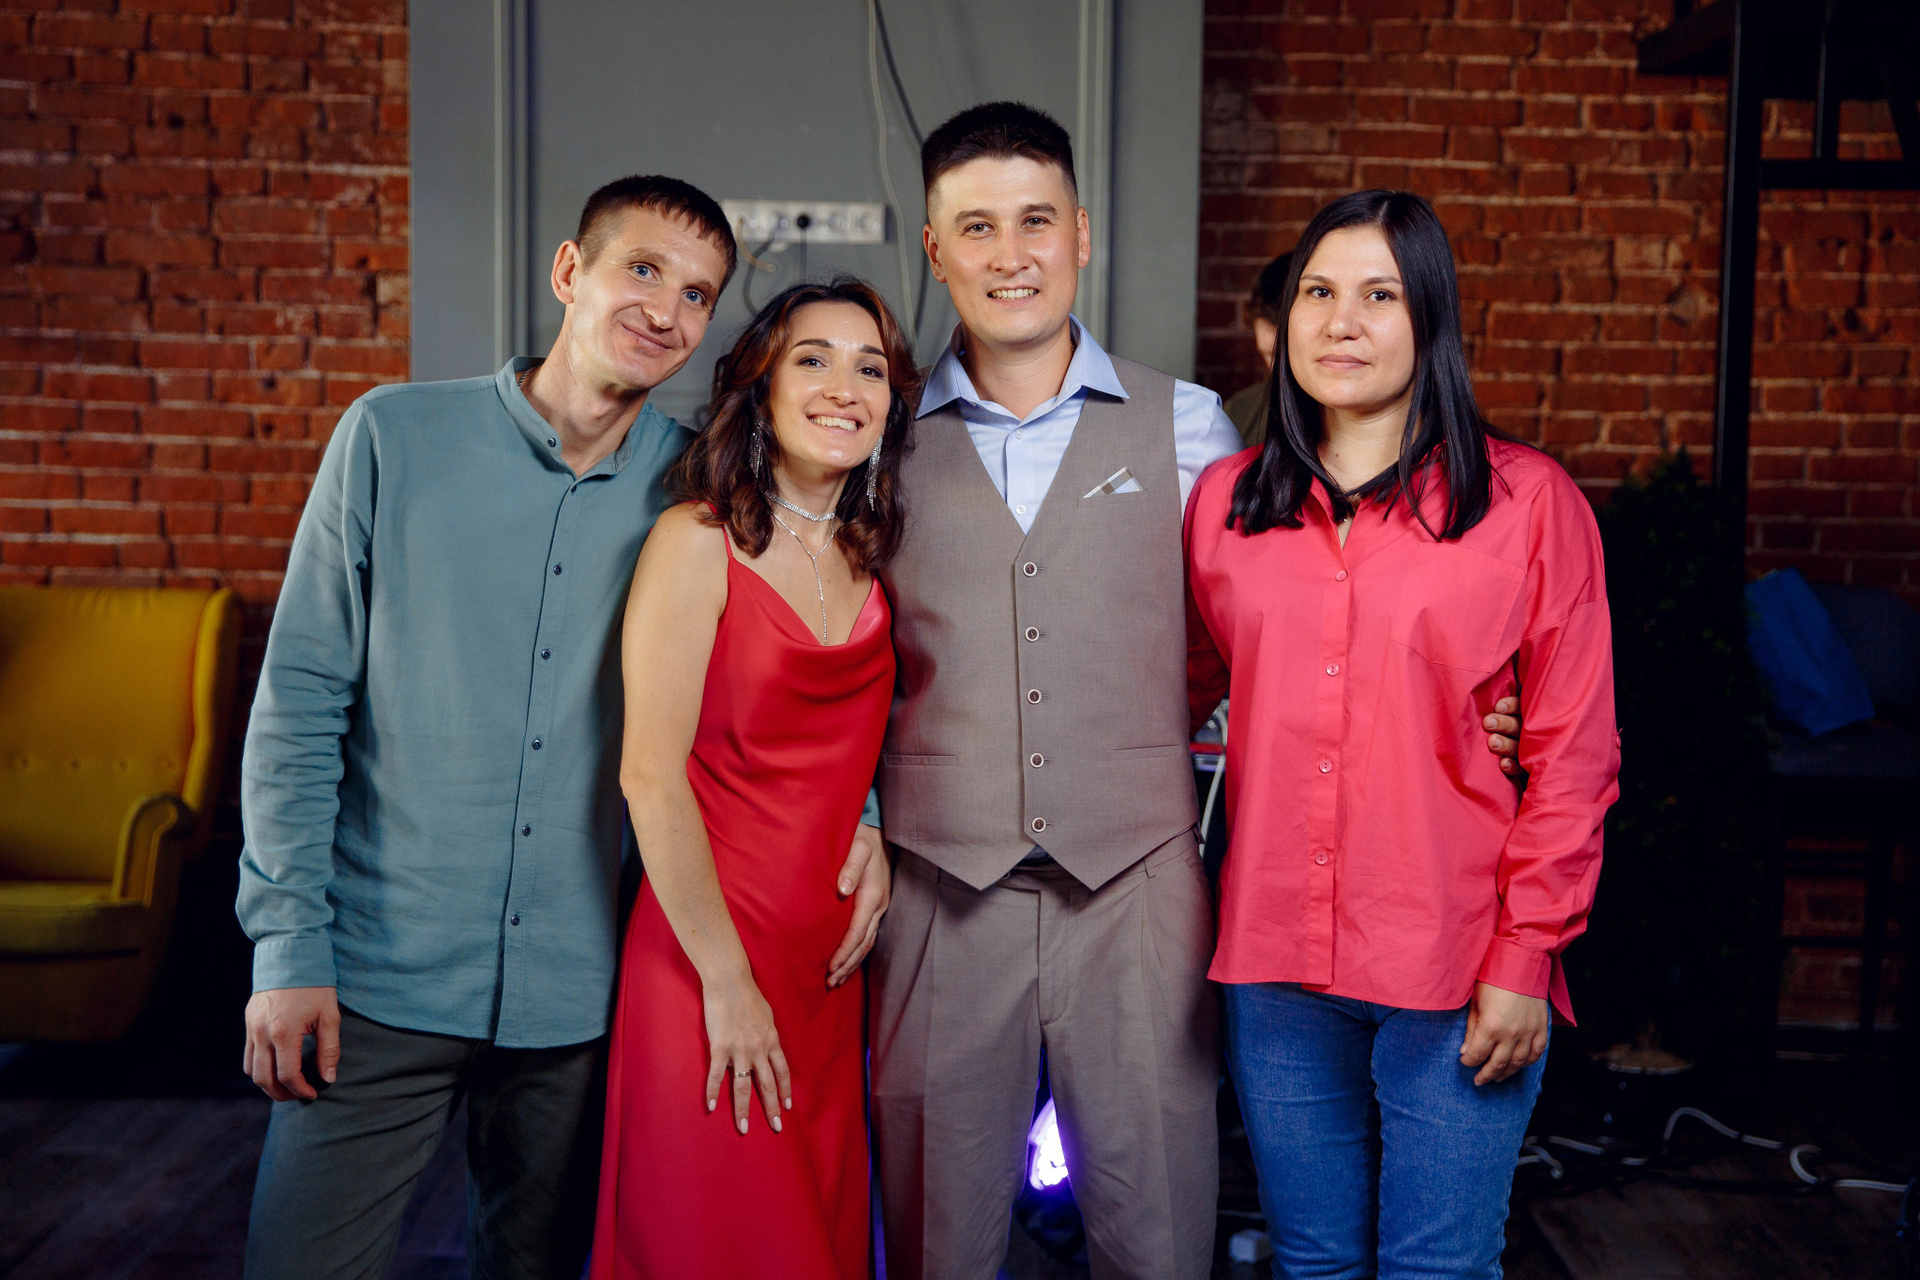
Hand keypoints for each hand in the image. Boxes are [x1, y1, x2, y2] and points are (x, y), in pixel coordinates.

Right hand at [244, 986, 339, 1101]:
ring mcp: (251, 1028)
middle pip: (264, 1079)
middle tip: (299, 1095)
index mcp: (284, 1032)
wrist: (291, 956)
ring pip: (251, 1070)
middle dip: (282, 1094)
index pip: (288, 1075)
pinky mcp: (248, 1022)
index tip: (313, 1094)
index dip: (301, 1090)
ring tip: (287, 1086)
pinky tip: (275, 1067)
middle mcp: (262, 1033)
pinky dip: (258, 1068)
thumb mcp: (330, 1016)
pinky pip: (247, 1055)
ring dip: (267, 1084)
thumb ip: (329, 1049)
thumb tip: (328, 1078)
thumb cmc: (315, 985)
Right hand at [703, 972, 791, 1134]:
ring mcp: (740, 1050)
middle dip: (772, 1108)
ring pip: (744, 1086)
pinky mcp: (720, 1047)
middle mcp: (759, 1049)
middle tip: (776, 1127)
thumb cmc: (748, 995)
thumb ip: (767, 1034)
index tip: (786, 1107)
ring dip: (743, 1109)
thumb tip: (768, 1045)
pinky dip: (713, 1092)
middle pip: (767, 1084)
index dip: (784, 1090)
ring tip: (743, 1127)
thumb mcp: (766, 1016)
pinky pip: (717, 1075)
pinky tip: (711, 1106)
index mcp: (771, 1040)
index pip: (782, 1072)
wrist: (730, 981)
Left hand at [827, 822, 889, 987]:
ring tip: (836, 980)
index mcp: (873, 893)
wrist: (877, 830)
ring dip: (852, 962)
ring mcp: (880, 907)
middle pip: (864, 943)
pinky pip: (868, 935)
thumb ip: (850, 866)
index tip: (830, 967)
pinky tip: (847, 961)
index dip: (844, 951)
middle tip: (829, 982)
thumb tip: (843, 890)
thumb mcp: (857, 846)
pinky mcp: (876, 906)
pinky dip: (857, 951)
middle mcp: (879, 904)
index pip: (858, 931)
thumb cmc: (862, 837)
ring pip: (868, 942)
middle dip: (847, 964)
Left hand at [1460, 981, 1548, 1085]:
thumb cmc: (1492, 979)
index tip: (1465, 1062)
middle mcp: (1511, 1034)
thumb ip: (1472, 1030)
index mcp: (1491, 1027)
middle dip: (1486, 1074)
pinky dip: (1528, 1062)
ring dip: (1506, 1072)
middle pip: (1498, 1064)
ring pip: (1518, 1063)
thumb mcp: (1475, 1003)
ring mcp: (1529, 1032)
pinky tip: (1519, 1065)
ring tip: (1497, 1077)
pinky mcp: (1541, 1028)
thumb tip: (1465, 1052)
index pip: (1477, 1055)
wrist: (1520, 962)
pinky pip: (1537, 1053)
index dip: (1469, 1061)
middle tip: (1479, 1080)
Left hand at [1484, 696, 1523, 776]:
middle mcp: (1531, 732)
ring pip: (1520, 747)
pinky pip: (1522, 768)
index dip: (1511, 706)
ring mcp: (1532, 751)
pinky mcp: (1528, 768)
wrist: (1521, 761)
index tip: (1497, 707)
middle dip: (1504, 724)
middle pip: (1519, 726)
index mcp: (1526, 715)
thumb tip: (1478, 693)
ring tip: (1492, 742)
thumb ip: (1498, 707)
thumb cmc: (1499, 729)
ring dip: (1507, 744)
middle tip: (1488, 722)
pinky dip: (1513, 766)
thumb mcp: (1505, 713)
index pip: (1522, 707)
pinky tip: (1503, 764)